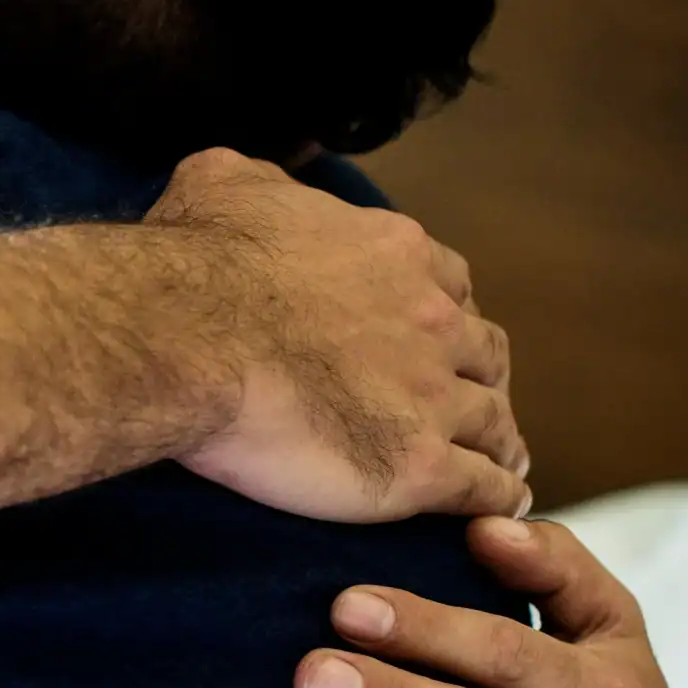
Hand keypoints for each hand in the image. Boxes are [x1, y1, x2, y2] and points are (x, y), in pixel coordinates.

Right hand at [150, 147, 529, 521]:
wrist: (184, 336)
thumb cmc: (195, 260)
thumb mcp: (222, 183)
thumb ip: (263, 183)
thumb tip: (263, 184)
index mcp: (393, 252)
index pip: (447, 281)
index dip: (443, 309)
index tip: (433, 332)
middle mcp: (430, 319)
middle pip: (483, 350)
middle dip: (480, 373)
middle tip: (469, 398)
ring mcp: (432, 395)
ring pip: (494, 420)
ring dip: (500, 438)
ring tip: (503, 461)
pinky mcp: (420, 465)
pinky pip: (483, 485)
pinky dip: (498, 493)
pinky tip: (500, 505)